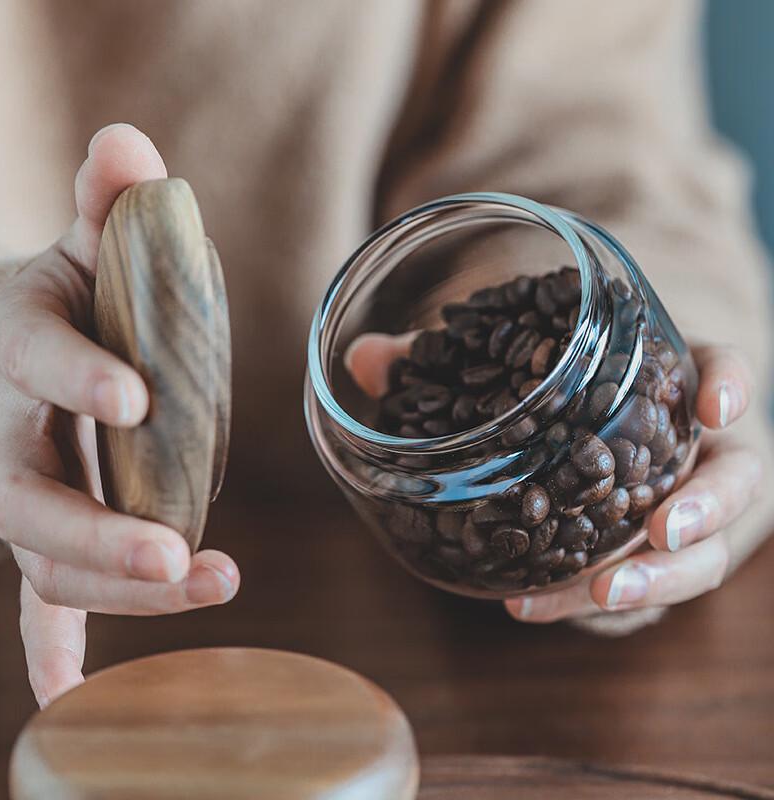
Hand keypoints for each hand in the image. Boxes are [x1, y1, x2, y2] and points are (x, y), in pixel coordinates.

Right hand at [0, 124, 239, 706]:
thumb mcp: (84, 246)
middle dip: (97, 530)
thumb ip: (108, 205)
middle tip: (179, 552)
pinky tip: (66, 690)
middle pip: (29, 499)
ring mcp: (21, 490)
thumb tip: (130, 144)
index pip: (34, 358)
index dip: (78, 376)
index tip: (137, 402)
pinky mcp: (43, 526)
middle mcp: (4, 431)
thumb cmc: (64, 299)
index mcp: (16, 343)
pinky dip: (50, 643)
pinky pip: (37, 597)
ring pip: (50, 559)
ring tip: (209, 584)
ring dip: (122, 589)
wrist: (6, 348)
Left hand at [345, 335, 759, 620]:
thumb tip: (364, 359)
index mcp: (670, 384)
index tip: (715, 405)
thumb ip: (446, 361)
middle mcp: (696, 448)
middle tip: (661, 532)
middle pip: (736, 478)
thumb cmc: (555, 391)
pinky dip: (602, 604)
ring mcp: (686, 507)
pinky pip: (648, 586)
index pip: (724, 369)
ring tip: (600, 595)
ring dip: (661, 578)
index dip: (729, 383)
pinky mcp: (653, 557)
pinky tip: (540, 605)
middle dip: (707, 509)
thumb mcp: (518, 366)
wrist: (595, 433)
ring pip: (706, 550)